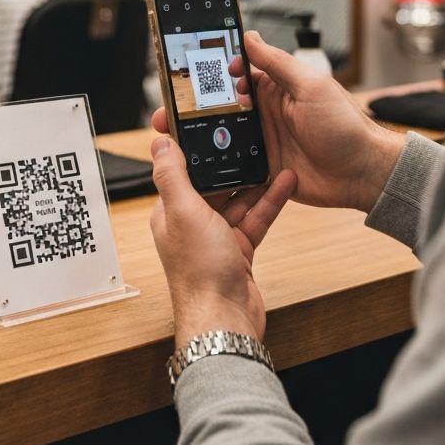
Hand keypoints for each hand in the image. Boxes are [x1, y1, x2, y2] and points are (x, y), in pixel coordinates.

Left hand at [149, 134, 295, 345]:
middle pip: (214, 183)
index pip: (184, 171)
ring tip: (276, 156)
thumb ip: (172, 175)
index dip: (199, 149)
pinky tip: (285, 185)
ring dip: (256, 180)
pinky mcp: (239, 250)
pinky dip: (269, 202)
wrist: (225, 318)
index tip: (215, 125)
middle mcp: (191, 223)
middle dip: (233, 162)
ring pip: (238, 199)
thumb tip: (158, 142)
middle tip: (253, 136)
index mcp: (171, 211)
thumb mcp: (184, 212)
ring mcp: (216, 237)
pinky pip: (255, 218)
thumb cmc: (200, 271)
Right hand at [151, 31, 403, 213]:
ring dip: (201, 135)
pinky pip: (235, 163)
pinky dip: (217, 162)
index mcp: (277, 88)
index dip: (214, 73)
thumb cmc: (347, 127)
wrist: (364, 174)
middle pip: (223, 106)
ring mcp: (265, 140)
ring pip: (224, 134)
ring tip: (174, 137)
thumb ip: (278, 64)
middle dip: (196, 106)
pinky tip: (196, 163)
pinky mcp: (265, 167)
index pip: (238, 74)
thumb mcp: (311, 86)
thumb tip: (250, 37)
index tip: (189, 74)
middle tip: (169, 110)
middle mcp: (267, 112)